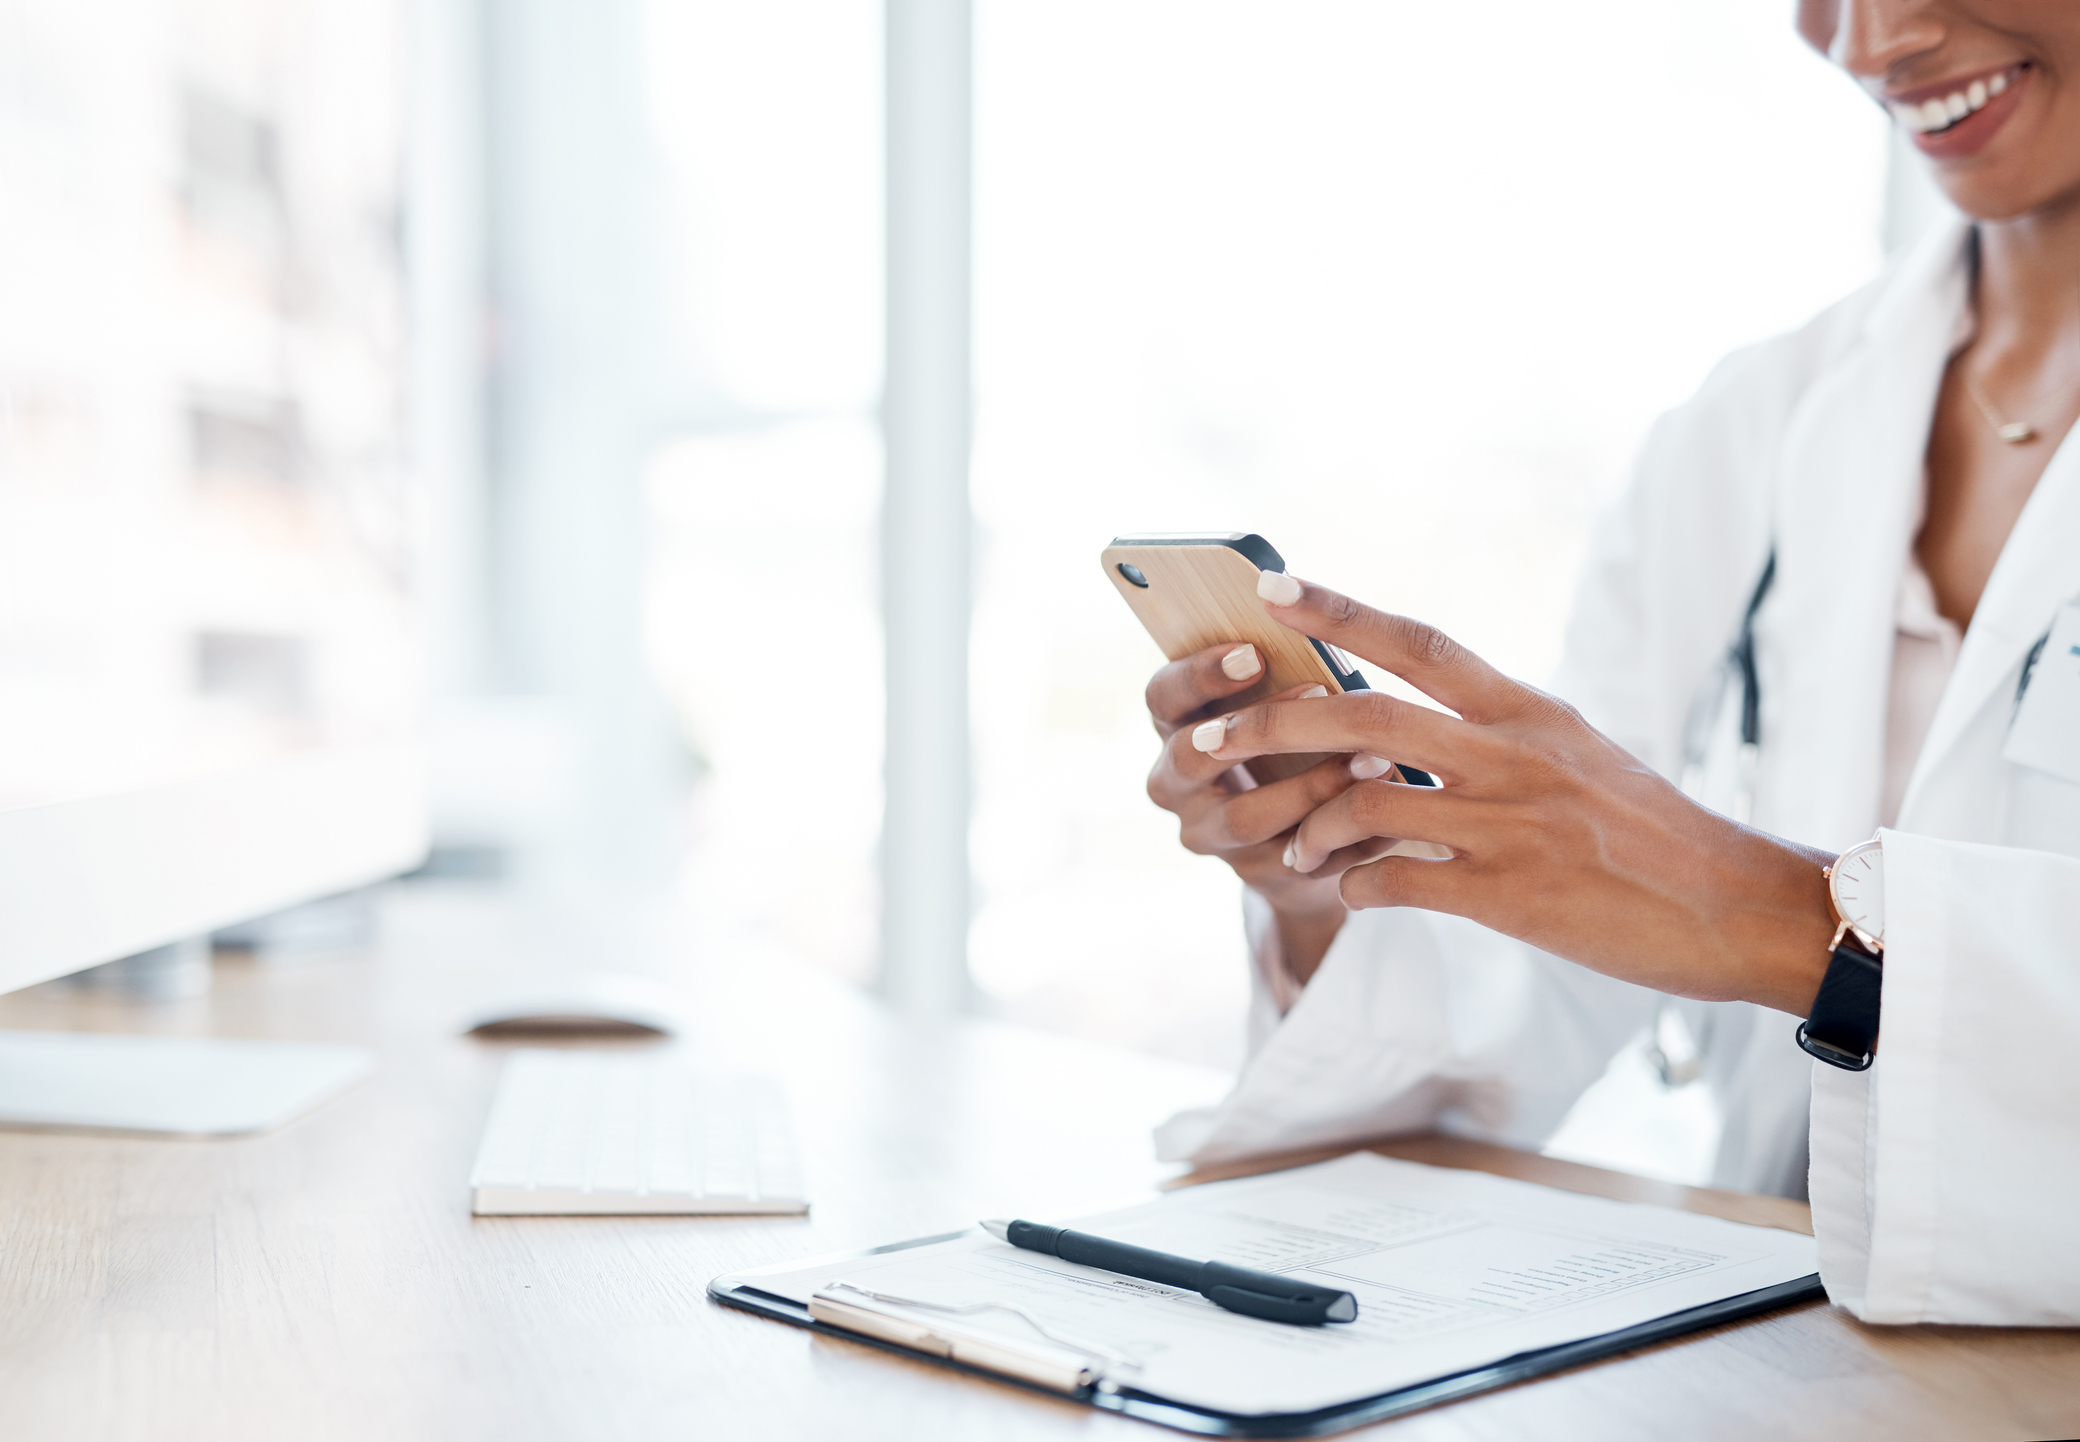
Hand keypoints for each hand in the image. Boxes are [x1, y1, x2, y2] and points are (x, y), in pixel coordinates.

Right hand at [1142, 641, 1399, 978]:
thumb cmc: (1291, 734)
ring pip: (1245, 818)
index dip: (1201, 674)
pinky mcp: (1257, 876)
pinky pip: (1298, 859)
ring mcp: (1211, 836)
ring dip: (1312, 786)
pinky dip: (1349, 835)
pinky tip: (1394, 814)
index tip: (1256, 651)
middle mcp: (1176, 785)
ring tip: (1374, 757)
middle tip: (1319, 692)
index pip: (1164, 696)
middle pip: (1188, 759)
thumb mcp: (1273, 698)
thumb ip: (1279, 668)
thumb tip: (1316, 616)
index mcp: (1174, 725)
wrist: (1301, 827)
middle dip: (1256, 728)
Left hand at [1191, 573, 1839, 1014]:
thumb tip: (1419, 740)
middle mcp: (1511, 753)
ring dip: (1309, 826)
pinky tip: (1353, 897)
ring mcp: (1507, 823)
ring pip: (1364, 801)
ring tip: (1294, 851)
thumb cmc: (1656, 836)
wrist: (1734, 906)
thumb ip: (1501, 738)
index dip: (1339, 613)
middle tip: (1208, 738)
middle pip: (1364, 716)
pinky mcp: (1506, 895)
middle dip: (1272, 724)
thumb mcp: (1580, 759)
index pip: (1419, 641)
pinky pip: (1393, 883)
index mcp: (1528, 710)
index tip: (1270, 589)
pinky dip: (1355, 889)